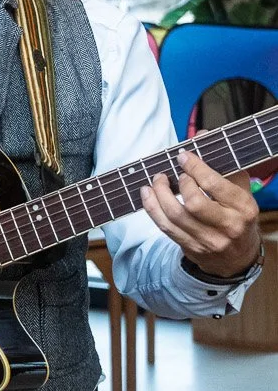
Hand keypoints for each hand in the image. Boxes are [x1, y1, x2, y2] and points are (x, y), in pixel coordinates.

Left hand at [140, 146, 262, 277]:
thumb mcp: (239, 188)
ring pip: (176, 217)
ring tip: (156, 181)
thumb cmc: (237, 214)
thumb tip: (200, 134)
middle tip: (173, 173)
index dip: (195, 168)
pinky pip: (166, 228)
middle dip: (179, 184)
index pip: (215, 185)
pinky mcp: (192, 248)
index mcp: (243, 207)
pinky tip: (148, 195)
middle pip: (194, 203)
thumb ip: (222, 163)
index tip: (182, 156)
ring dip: (159, 195)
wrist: (239, 256)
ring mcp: (209, 240)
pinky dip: (152, 209)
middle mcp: (228, 226)